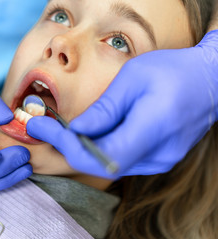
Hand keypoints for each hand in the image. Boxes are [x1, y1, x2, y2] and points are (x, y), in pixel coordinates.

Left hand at [27, 30, 217, 178]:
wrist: (210, 80)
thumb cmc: (174, 71)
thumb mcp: (134, 78)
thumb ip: (104, 110)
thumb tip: (77, 131)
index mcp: (152, 129)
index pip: (100, 155)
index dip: (66, 146)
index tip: (41, 128)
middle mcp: (157, 155)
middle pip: (101, 164)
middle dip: (67, 148)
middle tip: (44, 129)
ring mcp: (159, 160)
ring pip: (109, 164)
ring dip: (81, 149)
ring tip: (59, 129)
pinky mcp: (158, 158)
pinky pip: (121, 159)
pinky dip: (99, 148)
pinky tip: (88, 132)